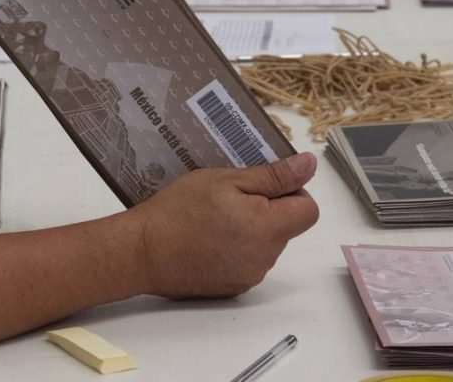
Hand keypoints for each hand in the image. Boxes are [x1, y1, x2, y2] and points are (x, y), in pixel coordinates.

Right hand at [130, 153, 318, 298]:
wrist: (142, 252)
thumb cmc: (179, 211)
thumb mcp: (225, 181)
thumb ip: (272, 176)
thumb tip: (308, 165)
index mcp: (269, 228)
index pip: (309, 210)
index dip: (291, 193)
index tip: (262, 186)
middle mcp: (266, 257)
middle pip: (285, 227)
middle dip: (265, 210)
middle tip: (227, 199)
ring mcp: (249, 275)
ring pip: (265, 244)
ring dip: (249, 230)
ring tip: (211, 219)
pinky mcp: (232, 287)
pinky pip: (246, 261)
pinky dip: (234, 249)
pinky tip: (206, 239)